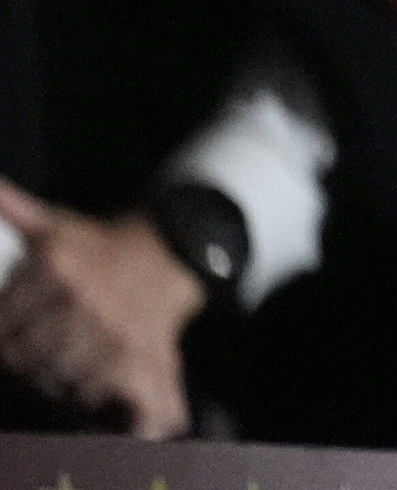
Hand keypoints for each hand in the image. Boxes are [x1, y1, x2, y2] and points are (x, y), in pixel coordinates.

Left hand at [0, 181, 198, 437]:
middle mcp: (78, 300)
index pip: (1, 327)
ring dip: (57, 375)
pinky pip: (97, 392)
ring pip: (56, 378)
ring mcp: (108, 332)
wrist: (172, 252)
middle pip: (24, 358)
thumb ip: (10, 206)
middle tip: (46, 343)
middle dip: (27, 357)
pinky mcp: (137, 356)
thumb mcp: (53, 223)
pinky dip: (96, 397)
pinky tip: (94, 384)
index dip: (5, 334)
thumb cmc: (101, 244)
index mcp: (52, 268)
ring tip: (68, 355)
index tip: (16, 330)